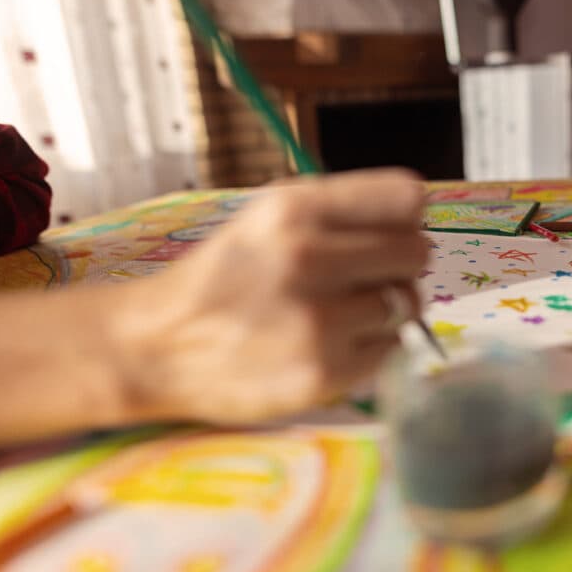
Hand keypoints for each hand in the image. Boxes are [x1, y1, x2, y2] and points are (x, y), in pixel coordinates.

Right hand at [123, 169, 427, 422]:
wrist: (154, 347)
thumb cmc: (223, 277)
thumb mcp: (267, 217)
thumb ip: (339, 212)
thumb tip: (417, 222)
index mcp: (295, 209)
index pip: (407, 199)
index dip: (405, 219)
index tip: (388, 234)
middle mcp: (309, 258)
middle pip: (416, 253)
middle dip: (398, 266)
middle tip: (363, 280)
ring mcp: (318, 321)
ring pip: (408, 304)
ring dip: (385, 311)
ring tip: (339, 315)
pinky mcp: (324, 372)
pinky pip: (390, 350)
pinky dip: (371, 348)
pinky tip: (330, 345)